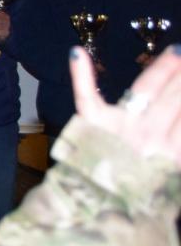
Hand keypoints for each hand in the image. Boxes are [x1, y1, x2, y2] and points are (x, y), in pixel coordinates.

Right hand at [71, 45, 180, 166]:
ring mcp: (162, 150)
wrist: (97, 194)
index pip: (148, 86)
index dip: (164, 67)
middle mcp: (144, 132)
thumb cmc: (90, 150)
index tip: (176, 50)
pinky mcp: (174, 165)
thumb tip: (76, 51)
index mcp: (121, 118)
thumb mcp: (85, 117)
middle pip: (172, 99)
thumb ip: (83, 82)